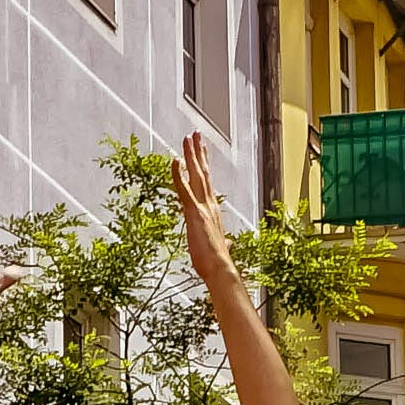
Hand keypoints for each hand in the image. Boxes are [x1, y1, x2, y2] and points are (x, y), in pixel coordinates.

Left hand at [165, 132, 243, 292]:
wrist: (220, 269)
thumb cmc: (218, 263)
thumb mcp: (220, 248)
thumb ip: (224, 242)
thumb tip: (230, 244)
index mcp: (214, 211)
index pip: (208, 183)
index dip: (205, 166)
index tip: (202, 152)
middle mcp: (210, 204)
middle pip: (204, 173)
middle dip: (199, 153)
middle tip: (196, 135)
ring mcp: (203, 207)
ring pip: (197, 175)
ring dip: (191, 155)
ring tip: (188, 138)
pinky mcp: (194, 212)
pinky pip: (184, 189)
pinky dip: (178, 174)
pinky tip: (174, 160)